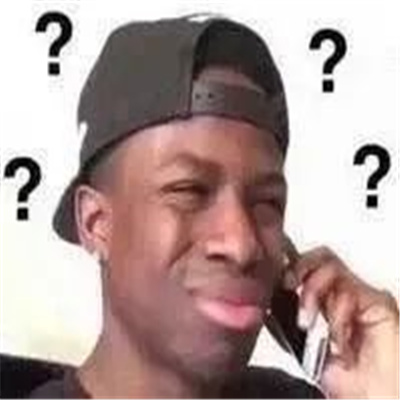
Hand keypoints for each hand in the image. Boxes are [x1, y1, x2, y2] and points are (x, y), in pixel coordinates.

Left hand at [284, 246, 398, 397]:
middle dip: (297, 268)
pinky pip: (350, 292)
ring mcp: (360, 295)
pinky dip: (337, 317)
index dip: (289, 266)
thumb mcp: (305, 349)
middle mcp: (342, 293)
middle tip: (287, 285)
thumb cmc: (348, 380)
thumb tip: (267, 306)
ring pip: (330, 266)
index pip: (306, 268)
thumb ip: (288, 324)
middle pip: (319, 256)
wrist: (376, 397)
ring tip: (307, 321)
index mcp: (324, 301)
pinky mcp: (378, 302)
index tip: (275, 277)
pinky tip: (338, 344)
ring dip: (312, 292)